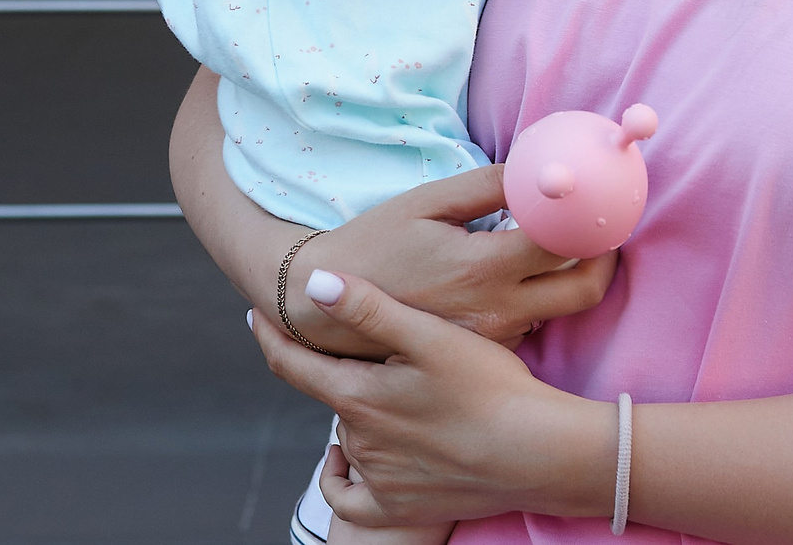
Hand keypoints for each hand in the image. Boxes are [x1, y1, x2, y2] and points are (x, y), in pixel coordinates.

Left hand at [253, 269, 617, 527]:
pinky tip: (351, 461)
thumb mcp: (429, 335)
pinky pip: (353, 501)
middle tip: (362, 350)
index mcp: (358, 396)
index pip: (294, 365)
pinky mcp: (401, 508)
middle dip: (337, 372)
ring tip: (387, 390)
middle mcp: (359, 441)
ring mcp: (378, 479)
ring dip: (357, 414)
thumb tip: (313, 284)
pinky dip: (345, 480)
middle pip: (331, 397)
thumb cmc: (489, 386)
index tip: (254, 316)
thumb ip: (369, 310)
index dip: (270, 337)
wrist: (538, 453)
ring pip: (350, 438)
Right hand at [285, 166, 616, 357]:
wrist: (327, 306)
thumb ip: (487, 184)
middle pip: (584, 290)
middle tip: (603, 230)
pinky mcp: (485, 353)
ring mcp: (492, 339)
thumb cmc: (376, 243)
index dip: (593, 217)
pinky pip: (529, 322)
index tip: (604, 197)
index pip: (565, 243)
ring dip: (568, 277)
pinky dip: (535, 297)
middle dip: (605, 259)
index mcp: (482, 269)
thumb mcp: (427, 202)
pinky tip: (515, 275)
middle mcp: (496, 312)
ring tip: (560, 244)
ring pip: (558, 308)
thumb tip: (537, 167)